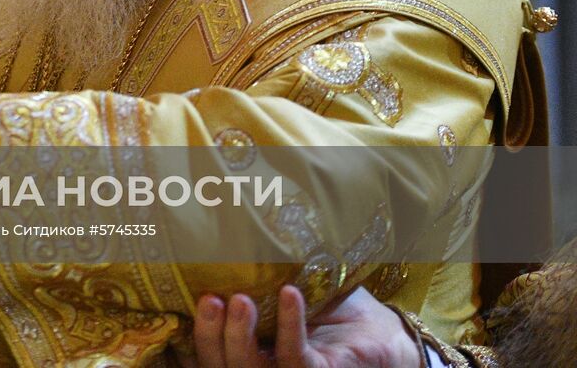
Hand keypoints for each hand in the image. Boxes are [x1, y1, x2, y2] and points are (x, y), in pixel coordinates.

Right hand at [184, 286, 422, 367]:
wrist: (382, 333)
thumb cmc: (329, 309)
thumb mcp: (285, 285)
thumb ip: (258, 273)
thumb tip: (227, 222)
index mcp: (247, 349)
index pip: (206, 351)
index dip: (194, 333)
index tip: (194, 296)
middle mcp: (261, 367)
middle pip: (219, 365)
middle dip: (209, 337)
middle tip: (211, 298)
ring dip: (240, 337)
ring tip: (242, 299)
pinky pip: (297, 360)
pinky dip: (291, 326)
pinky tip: (289, 294)